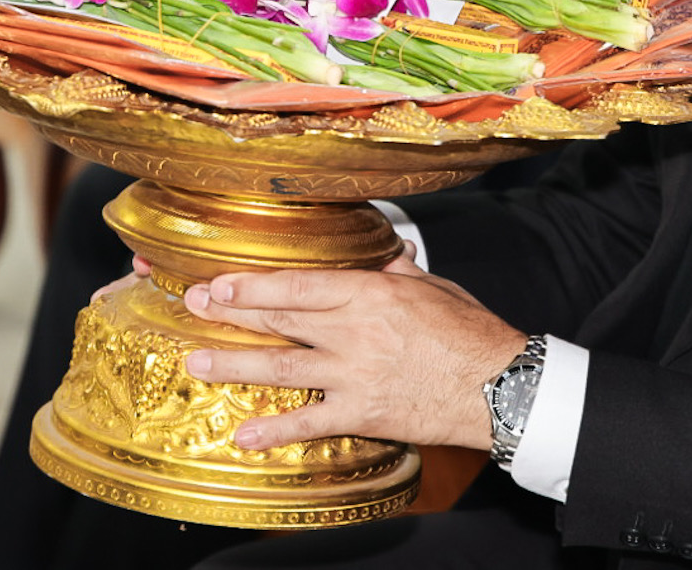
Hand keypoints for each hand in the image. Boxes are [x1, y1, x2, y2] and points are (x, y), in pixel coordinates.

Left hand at [180, 251, 523, 451]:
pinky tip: (245, 434)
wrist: (500, 386)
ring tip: (197, 360)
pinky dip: (275, 429)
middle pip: (279, 319)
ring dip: (234, 362)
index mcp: (370, 293)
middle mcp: (354, 330)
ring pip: (281, 365)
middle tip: (191, 306)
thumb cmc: (471, 334)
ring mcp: (355, 374)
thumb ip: (399, 274)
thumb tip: (386, 256)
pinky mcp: (362, 413)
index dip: (252, 284)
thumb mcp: (434, 288)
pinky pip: (310, 421)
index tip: (219, 282)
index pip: (297, 285)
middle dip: (229, 313)